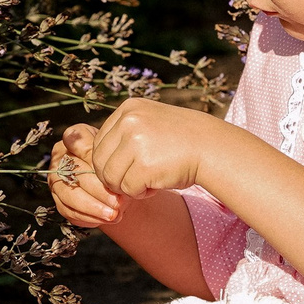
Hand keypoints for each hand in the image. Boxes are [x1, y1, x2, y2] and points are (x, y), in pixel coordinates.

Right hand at [49, 122, 120, 227]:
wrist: (123, 190)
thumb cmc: (124, 167)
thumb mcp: (124, 158)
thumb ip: (114, 161)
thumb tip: (112, 180)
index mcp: (76, 137)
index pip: (76, 141)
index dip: (93, 158)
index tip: (113, 174)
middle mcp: (61, 155)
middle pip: (74, 172)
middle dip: (98, 189)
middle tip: (118, 201)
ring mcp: (57, 178)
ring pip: (68, 194)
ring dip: (92, 207)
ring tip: (113, 214)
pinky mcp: (59, 199)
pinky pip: (68, 210)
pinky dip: (88, 217)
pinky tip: (105, 219)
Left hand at [84, 98, 208, 200]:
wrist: (212, 148)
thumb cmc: (180, 141)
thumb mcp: (149, 122)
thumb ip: (124, 133)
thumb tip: (91, 157)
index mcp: (128, 109)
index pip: (99, 143)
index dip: (111, 161)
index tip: (131, 166)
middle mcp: (129, 121)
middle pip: (99, 161)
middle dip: (113, 176)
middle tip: (134, 180)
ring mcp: (136, 142)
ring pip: (110, 177)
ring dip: (126, 186)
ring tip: (147, 181)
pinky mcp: (144, 164)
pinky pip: (128, 188)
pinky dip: (140, 193)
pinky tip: (156, 185)